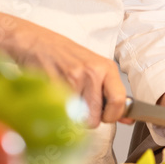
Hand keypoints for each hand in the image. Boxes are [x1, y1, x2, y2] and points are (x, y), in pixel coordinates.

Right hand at [0, 0, 127, 128]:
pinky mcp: (55, 87)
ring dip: (72, 118)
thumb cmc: (65, 56)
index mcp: (106, 67)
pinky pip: (61, 115)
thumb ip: (110, 92)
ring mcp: (73, 80)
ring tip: (66, 98)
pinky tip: (55, 97)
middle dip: (88, 119)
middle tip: (79, 104)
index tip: (106, 114)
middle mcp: (93, 73)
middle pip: (97, 118)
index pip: (120, 101)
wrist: (36, 43)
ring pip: (79, 120)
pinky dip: (58, 113)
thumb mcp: (93, 68)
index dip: (113, 115)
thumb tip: (128, 118)